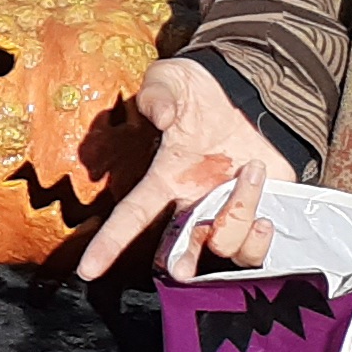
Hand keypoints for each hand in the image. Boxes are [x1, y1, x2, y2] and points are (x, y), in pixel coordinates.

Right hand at [75, 58, 294, 281]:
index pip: (130, 216)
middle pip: (178, 254)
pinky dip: (258, 240)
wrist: (250, 95)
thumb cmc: (201, 92)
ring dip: (238, 214)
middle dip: (183, 261)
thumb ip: (158, 95)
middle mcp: (191, 205)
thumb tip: (163, 117)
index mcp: (164, 180)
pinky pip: (253, 254)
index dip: (108, 243)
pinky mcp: (256, 219)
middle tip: (195, 245)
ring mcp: (223, 216)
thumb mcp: (171, 82)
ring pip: (223, 249)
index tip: (88, 270)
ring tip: (252, 173)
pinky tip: (263, 216)